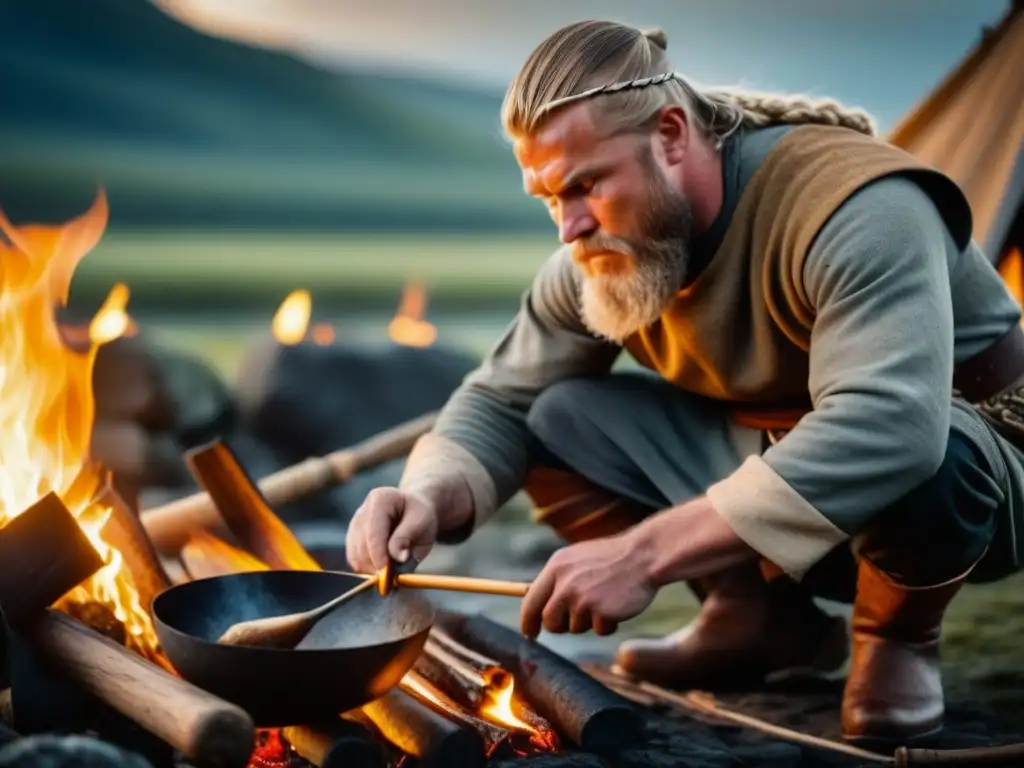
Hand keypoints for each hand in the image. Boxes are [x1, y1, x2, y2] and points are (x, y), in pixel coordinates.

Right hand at [345, 487, 437, 572]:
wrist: (413, 512)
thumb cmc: (419, 516)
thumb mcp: (422, 522)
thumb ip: (407, 537)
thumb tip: (397, 557)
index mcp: (380, 499)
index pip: (373, 532)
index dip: (378, 554)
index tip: (387, 573)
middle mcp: (363, 510)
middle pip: (361, 545)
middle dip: (375, 565)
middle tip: (391, 579)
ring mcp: (354, 524)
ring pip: (355, 555)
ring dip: (371, 569)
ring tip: (390, 573)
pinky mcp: (352, 538)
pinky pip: (354, 559)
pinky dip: (367, 569)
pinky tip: (382, 569)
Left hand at [520, 532, 656, 638]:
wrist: (644, 555)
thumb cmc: (612, 558)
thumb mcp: (578, 559)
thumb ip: (558, 579)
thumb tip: (539, 606)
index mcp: (557, 567)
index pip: (531, 601)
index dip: (528, 621)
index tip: (530, 633)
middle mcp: (565, 583)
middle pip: (550, 621)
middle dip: (561, 626)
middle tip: (578, 618)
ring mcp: (582, 598)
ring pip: (576, 627)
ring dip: (590, 621)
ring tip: (605, 599)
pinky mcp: (600, 612)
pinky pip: (599, 630)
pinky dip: (609, 624)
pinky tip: (617, 605)